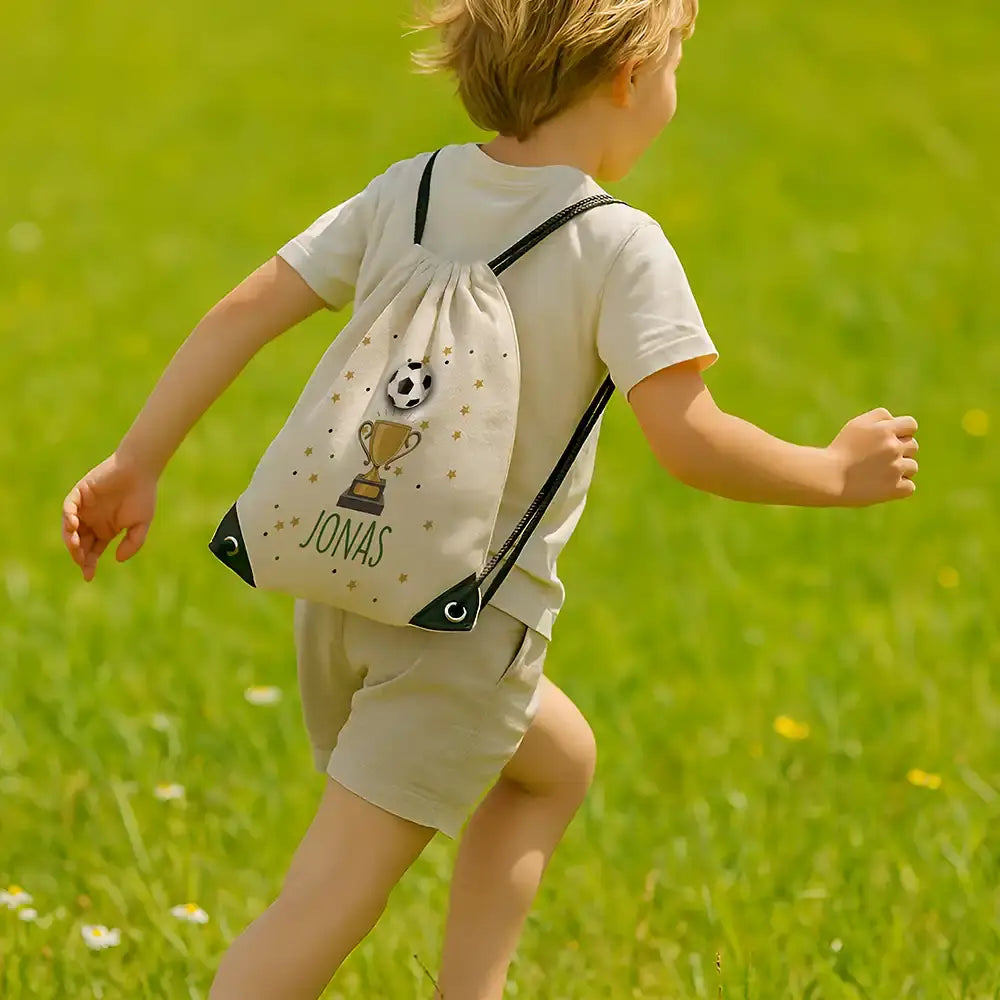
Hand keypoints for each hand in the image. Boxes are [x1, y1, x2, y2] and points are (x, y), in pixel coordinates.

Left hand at [62, 452, 157, 580]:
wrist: (140, 470)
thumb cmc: (143, 496)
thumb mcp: (141, 525)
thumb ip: (132, 543)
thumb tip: (118, 559)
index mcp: (105, 530)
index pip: (92, 551)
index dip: (89, 564)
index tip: (88, 576)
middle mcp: (92, 520)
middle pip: (79, 542)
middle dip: (78, 554)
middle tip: (82, 561)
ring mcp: (84, 507)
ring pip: (70, 527)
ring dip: (70, 538)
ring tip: (75, 545)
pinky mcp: (80, 492)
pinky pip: (68, 506)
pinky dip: (68, 516)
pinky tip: (74, 525)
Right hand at [827, 408, 918, 506]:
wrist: (827, 477)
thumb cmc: (840, 450)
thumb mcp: (856, 425)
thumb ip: (880, 416)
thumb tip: (896, 422)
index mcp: (885, 430)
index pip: (911, 425)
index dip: (902, 432)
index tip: (887, 440)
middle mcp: (893, 448)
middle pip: (913, 446)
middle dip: (899, 451)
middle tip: (877, 458)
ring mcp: (895, 469)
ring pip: (912, 467)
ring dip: (900, 469)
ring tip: (877, 473)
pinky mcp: (893, 489)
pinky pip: (909, 487)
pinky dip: (899, 488)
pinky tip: (882, 486)